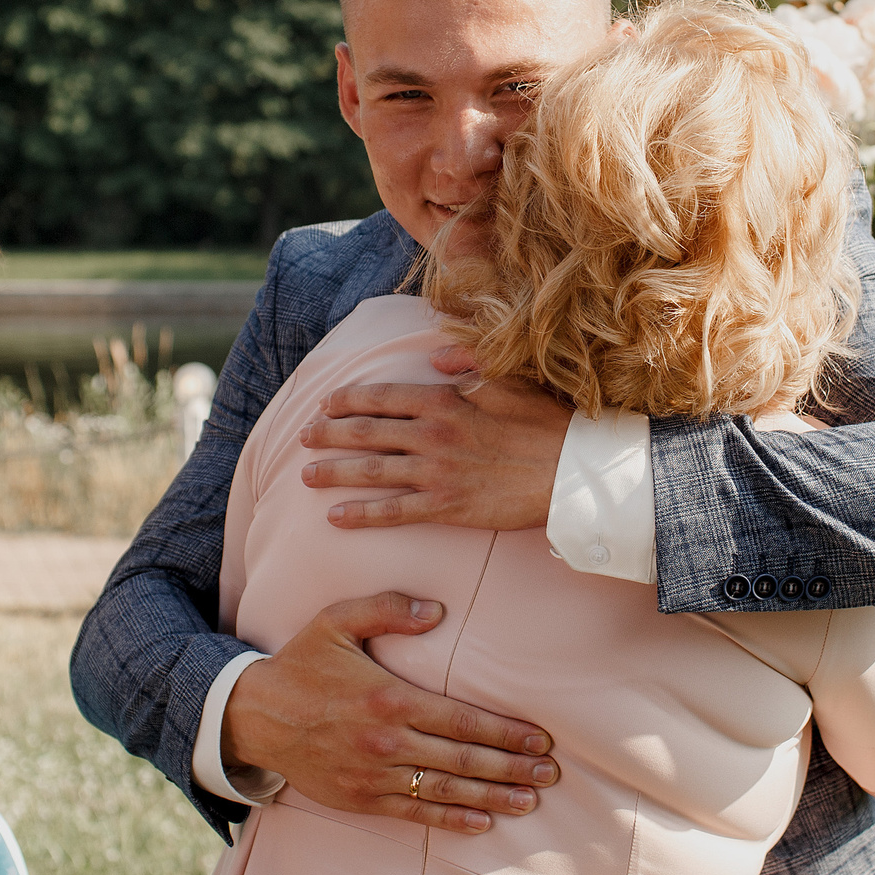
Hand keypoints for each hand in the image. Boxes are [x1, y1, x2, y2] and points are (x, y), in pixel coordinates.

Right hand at [223, 592, 558, 833]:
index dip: (507, 733)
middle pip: (464, 760)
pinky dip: (450, 820)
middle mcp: (386, 741)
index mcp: (389, 697)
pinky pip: (414, 814)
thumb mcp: (337, 621)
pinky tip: (481, 823)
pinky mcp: (361, 799)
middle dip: (513, 769)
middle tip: (550, 775)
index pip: (463, 720)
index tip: (541, 739)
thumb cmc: (301, 663)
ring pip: (445, 791)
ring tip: (529, 801)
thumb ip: (387, 607)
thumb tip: (437, 611)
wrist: (253, 716)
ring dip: (492, 797)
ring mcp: (374, 775)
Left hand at [301, 350, 572, 530]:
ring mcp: (436, 472)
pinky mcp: (446, 507)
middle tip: (303, 437)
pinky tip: (335, 516)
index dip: (348, 400)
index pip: (382, 397)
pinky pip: (393, 511)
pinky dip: (361, 514)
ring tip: (306, 474)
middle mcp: (432, 434)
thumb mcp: (508, 378)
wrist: (571, 472)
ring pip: (371, 472)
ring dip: (334, 472)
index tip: (325, 403)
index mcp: (445, 399)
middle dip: (329, 434)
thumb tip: (437, 357)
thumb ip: (468, 361)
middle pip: (367, 433)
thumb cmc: (544, 422)